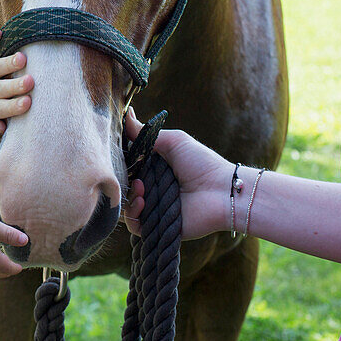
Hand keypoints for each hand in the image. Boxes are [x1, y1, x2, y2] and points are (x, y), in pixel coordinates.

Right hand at [123, 108, 232, 239]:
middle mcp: (151, 189)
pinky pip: (134, 225)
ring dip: (129, 196)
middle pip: (123, 185)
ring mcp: (153, 209)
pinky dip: (133, 214)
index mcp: (153, 170)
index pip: (127, 166)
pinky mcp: (157, 227)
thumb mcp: (173, 141)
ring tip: (142, 188)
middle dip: (122, 179)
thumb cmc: (202, 163)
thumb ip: (146, 132)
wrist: (223, 191)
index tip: (117, 154)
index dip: (120, 161)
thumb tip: (126, 114)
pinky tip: (143, 202)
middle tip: (134, 174)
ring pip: (125, 205)